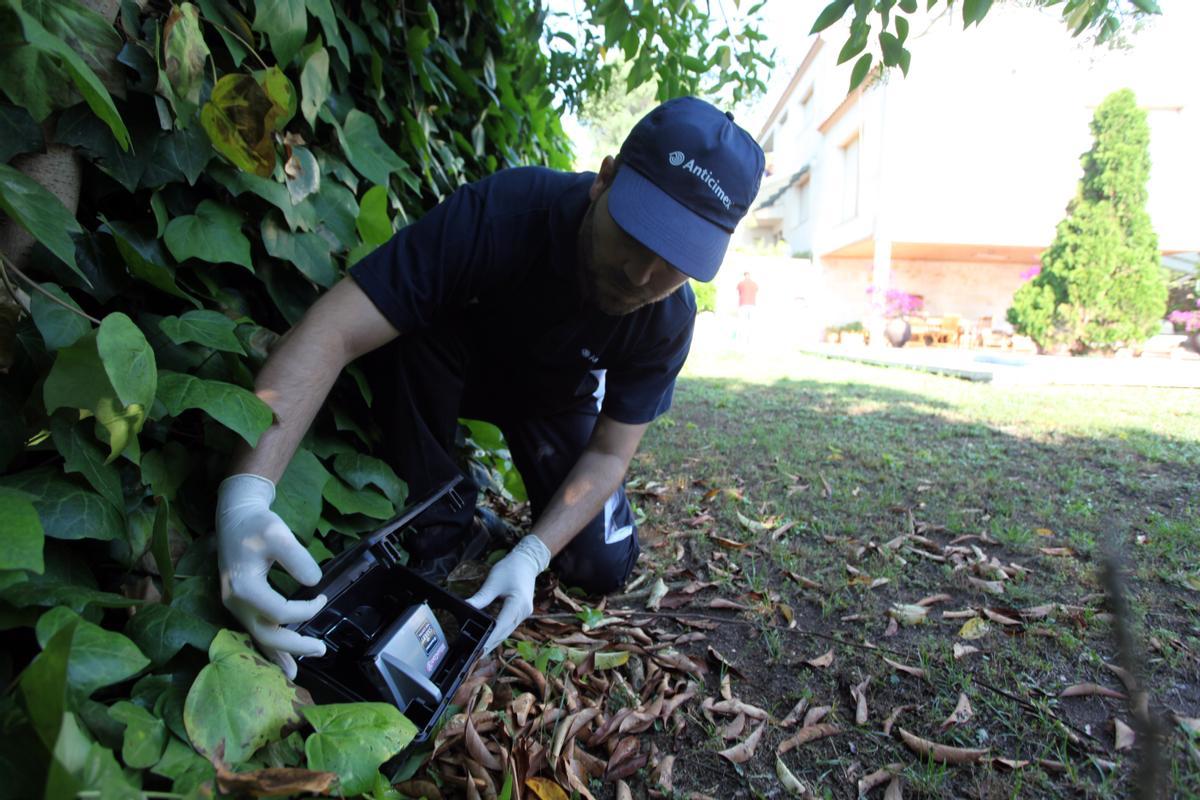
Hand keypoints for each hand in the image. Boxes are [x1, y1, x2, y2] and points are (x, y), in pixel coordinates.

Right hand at [216, 474, 327, 678]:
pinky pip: (254, 630)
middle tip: (321, 650)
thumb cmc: (256, 524)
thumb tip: (313, 583)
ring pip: (257, 637)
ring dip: (278, 654)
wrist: (235, 517)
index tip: (323, 598)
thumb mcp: (278, 535)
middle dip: (294, 646)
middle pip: (266, 634)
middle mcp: (235, 602)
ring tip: (294, 674)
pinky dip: (267, 646)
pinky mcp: (239, 604)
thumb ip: (297, 559)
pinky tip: (279, 659)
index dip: (305, 610)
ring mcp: (234, 605)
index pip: (279, 613)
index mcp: (244, 588)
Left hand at [466, 535, 550, 653]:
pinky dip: (499, 633)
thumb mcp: (493, 582)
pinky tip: (490, 639)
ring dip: (495, 641)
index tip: (478, 649)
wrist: (527, 562)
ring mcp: (524, 613)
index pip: (501, 625)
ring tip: (481, 652)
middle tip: (476, 656)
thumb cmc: (510, 569)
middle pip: (505, 632)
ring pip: (508, 631)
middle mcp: (523, 612)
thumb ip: (480, 598)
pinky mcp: (522, 612)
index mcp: (517, 604)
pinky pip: (509, 626)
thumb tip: (466, 608)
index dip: (489, 639)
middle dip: (491, 644)